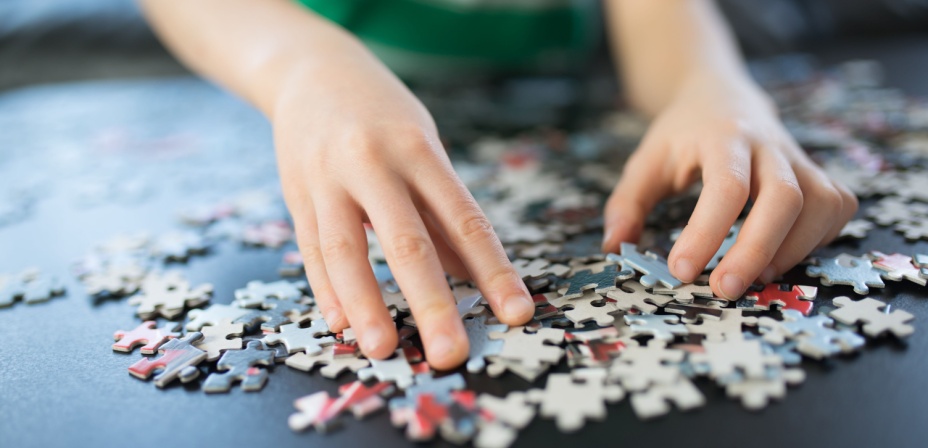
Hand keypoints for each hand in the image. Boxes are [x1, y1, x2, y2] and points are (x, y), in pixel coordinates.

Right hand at [273, 65, 533, 368]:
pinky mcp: (297, 195)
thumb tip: (472, 276)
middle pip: (406, 242)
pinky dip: (328, 289)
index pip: (464, 220)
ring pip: (347, 250)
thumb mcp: (424, 149)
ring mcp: (328, 180)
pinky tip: (342, 323)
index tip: (516, 313)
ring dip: (367, 305)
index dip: (492, 271)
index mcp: (419, 150)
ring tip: (384, 349)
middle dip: (430, 302)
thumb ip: (442, 213)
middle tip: (450, 353)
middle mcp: (373, 164)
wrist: (311, 71)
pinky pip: (312, 249)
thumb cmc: (383, 116)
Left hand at [602, 71, 857, 298]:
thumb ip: (627, 203)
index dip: (707, 231)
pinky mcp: (820, 174)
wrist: (722, 97)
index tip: (680, 270)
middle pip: (784, 197)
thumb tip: (614, 246)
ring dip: (791, 250)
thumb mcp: (646, 160)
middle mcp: (769, 144)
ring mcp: (800, 159)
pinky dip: (818, 239)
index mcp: (722, 137)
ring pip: (818, 204)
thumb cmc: (682, 136)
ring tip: (753, 278)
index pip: (726, 186)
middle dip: (756, 249)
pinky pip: (835, 208)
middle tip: (724, 290)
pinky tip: (783, 255)